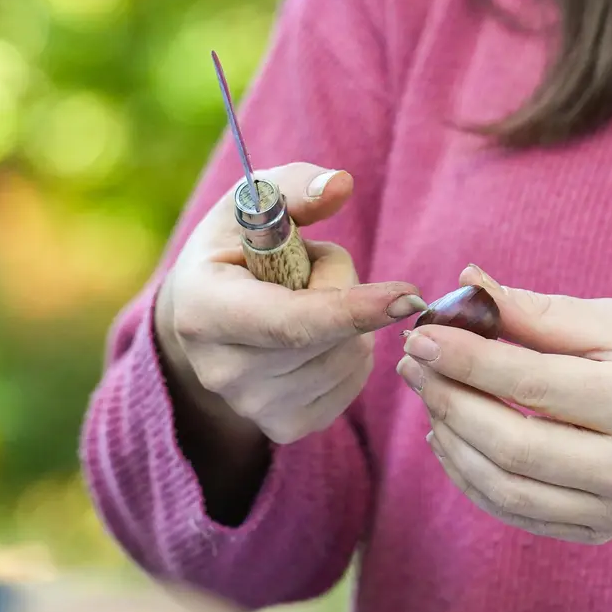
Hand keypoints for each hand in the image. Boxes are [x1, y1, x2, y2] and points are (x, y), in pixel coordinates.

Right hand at [156, 161, 426, 444]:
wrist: (203, 317)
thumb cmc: (234, 247)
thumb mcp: (251, 203)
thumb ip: (294, 186)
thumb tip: (340, 185)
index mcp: (202, 312)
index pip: (291, 322)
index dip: (353, 307)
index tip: (409, 293)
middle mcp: (221, 372)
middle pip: (330, 338)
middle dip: (345, 290)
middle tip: (311, 268)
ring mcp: (252, 408)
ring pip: (349, 360)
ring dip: (349, 320)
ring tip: (305, 299)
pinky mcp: (285, 427)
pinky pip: (353, 384)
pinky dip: (350, 351)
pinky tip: (316, 336)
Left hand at [396, 266, 611, 544]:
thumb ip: (545, 312)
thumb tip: (469, 283)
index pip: (533, 384)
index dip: (468, 359)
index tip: (424, 334)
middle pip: (511, 442)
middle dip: (449, 399)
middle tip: (415, 364)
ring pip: (505, 487)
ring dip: (452, 441)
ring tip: (429, 399)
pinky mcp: (601, 533)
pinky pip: (518, 515)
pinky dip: (473, 480)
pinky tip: (452, 441)